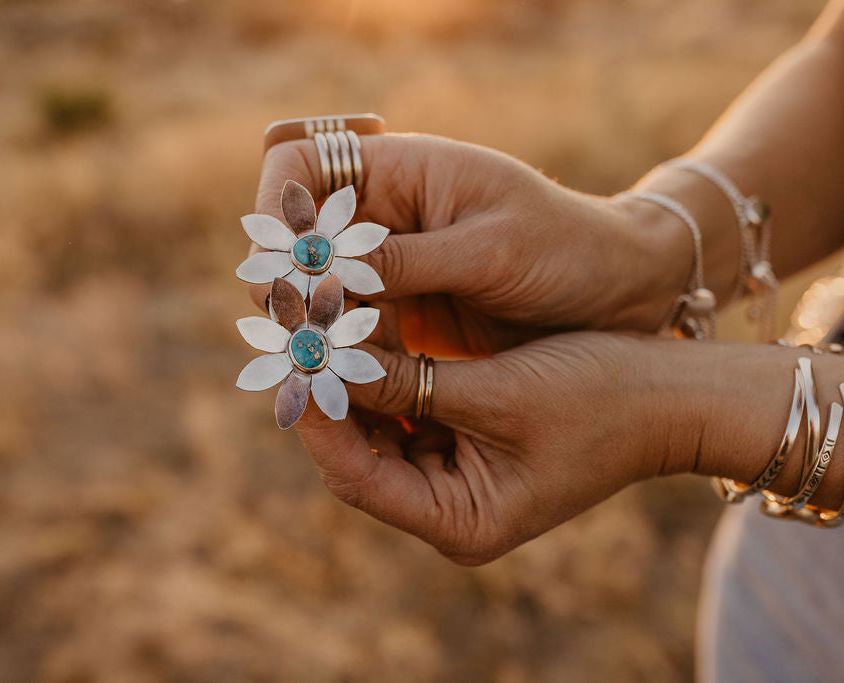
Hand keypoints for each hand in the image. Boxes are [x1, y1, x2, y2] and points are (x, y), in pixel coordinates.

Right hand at [248, 135, 691, 355]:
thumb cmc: (570, 249)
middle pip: (300, 245)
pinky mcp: (406, 313)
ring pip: (323, 296)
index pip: (299, 167)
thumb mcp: (490, 250)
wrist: (625, 293)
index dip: (276, 212)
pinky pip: (356, 334)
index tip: (278, 268)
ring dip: (317, 333)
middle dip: (291, 290)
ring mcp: (392, 268)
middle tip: (295, 340)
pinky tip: (351, 388)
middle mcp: (384, 216)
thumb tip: (318, 274)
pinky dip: (349, 359)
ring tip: (319, 375)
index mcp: (401, 170)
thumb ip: (405, 262)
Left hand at [290, 333, 835, 563]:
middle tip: (295, 332)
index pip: (356, 477)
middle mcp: (447, 511)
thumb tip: (323, 359)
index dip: (318, 416)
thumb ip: (408, 382)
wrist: (674, 395)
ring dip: (352, 379)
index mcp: (458, 522)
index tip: (290, 357)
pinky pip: (404, 413)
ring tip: (321, 323)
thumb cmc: (601, 399)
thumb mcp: (497, 391)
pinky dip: (385, 375)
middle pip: (358, 455)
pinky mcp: (464, 445)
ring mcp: (454, 479)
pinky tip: (364, 329)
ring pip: (375, 430)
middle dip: (328, 394)